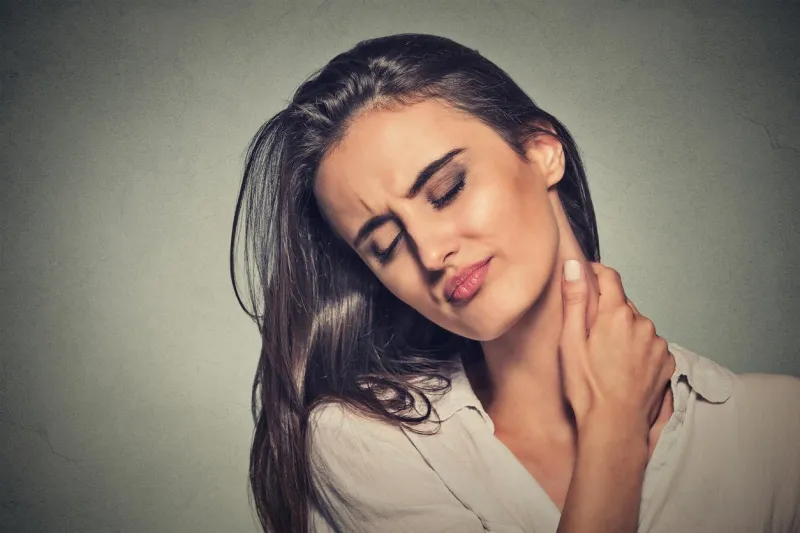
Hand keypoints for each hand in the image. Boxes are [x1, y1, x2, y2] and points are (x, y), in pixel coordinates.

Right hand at [559, 260, 674, 438]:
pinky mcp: (667, 362)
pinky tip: (624, 366)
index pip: (610, 278)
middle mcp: (643, 324)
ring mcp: (658, 344)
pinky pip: (651, 344)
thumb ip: (575, 300)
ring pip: (638, 325)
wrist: (614, 427)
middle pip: (623, 304)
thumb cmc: (587, 388)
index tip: (587, 275)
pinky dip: (639, 348)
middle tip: (590, 331)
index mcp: (617, 315)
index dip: (596, 273)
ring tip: (607, 354)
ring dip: (625, 330)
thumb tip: (574, 266)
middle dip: (608, 310)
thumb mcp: (570, 342)